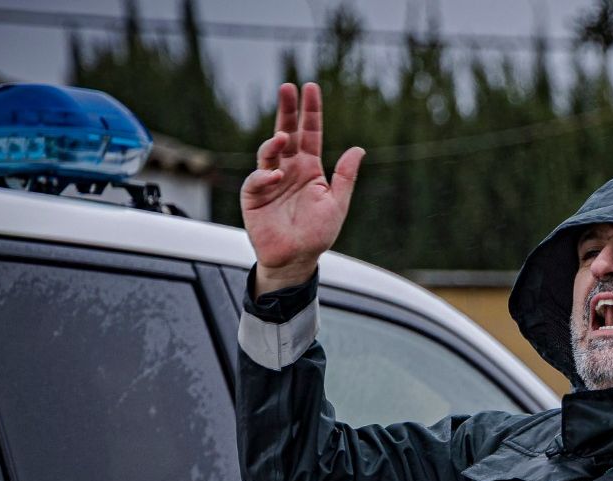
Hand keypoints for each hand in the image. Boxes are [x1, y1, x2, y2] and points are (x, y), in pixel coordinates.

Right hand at [240, 82, 364, 295]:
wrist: (296, 259)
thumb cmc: (317, 234)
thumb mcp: (337, 204)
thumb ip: (345, 177)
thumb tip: (358, 150)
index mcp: (309, 168)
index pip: (310, 133)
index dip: (310, 112)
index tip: (310, 88)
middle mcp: (288, 170)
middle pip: (287, 133)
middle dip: (287, 110)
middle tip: (287, 88)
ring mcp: (270, 182)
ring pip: (268, 152)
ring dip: (274, 142)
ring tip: (283, 137)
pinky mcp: (254, 197)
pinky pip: (257, 181)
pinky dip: (264, 176)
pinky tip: (275, 178)